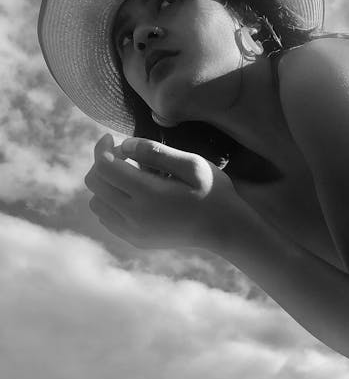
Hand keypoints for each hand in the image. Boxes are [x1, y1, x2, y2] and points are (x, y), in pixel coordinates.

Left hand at [85, 134, 243, 249]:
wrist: (224, 229)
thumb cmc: (213, 191)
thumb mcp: (192, 164)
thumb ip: (156, 152)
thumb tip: (125, 145)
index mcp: (149, 194)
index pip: (104, 167)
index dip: (102, 148)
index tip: (110, 137)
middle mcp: (135, 217)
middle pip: (95, 184)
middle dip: (103, 163)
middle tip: (124, 155)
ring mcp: (133, 232)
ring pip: (96, 202)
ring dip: (105, 184)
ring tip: (130, 175)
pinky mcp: (135, 240)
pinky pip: (106, 218)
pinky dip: (110, 201)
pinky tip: (132, 193)